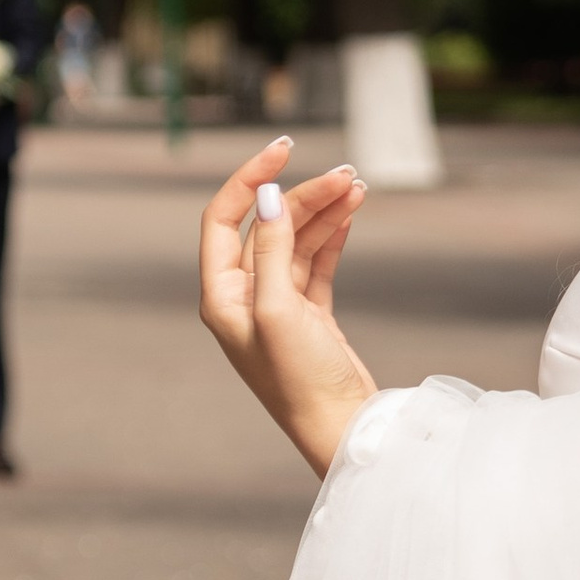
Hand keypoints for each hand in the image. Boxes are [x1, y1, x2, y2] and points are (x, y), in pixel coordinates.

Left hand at [199, 136, 376, 477]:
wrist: (341, 428)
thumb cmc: (300, 380)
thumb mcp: (280, 310)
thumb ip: (271, 250)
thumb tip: (268, 196)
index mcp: (222, 297)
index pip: (223, 219)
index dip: (249, 180)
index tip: (283, 150)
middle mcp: (244, 298)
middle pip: (268, 225)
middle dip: (304, 196)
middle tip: (346, 175)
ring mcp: (278, 306)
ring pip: (296, 240)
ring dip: (325, 211)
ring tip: (358, 187)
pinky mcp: (309, 315)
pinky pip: (316, 261)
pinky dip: (333, 235)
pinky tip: (352, 212)